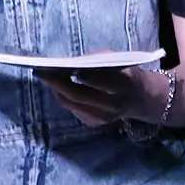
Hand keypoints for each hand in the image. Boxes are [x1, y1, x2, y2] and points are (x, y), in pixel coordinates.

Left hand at [35, 65, 164, 128]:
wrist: (143, 99)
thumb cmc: (127, 73)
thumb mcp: (119, 61)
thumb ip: (98, 61)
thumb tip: (72, 62)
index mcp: (124, 85)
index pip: (100, 81)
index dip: (80, 75)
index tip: (63, 66)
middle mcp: (113, 106)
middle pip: (80, 96)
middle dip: (58, 83)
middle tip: (41, 72)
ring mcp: (104, 118)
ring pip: (72, 105)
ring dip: (57, 90)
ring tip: (45, 76)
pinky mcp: (95, 124)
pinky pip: (74, 109)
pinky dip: (64, 97)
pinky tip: (56, 86)